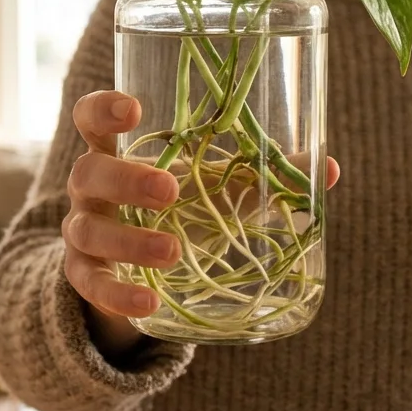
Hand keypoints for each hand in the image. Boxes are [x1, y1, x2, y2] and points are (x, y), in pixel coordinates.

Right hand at [63, 90, 339, 357]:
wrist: (137, 271)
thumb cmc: (179, 212)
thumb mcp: (214, 191)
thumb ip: (262, 177)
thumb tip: (330, 168)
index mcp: (118, 153)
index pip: (91, 119)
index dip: (103, 109)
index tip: (133, 107)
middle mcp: (91, 190)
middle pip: (89, 173)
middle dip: (127, 180)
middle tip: (169, 191)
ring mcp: (82, 234)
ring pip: (88, 231)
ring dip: (129, 240)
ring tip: (172, 251)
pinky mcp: (84, 278)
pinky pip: (92, 287)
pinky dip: (119, 295)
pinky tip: (149, 303)